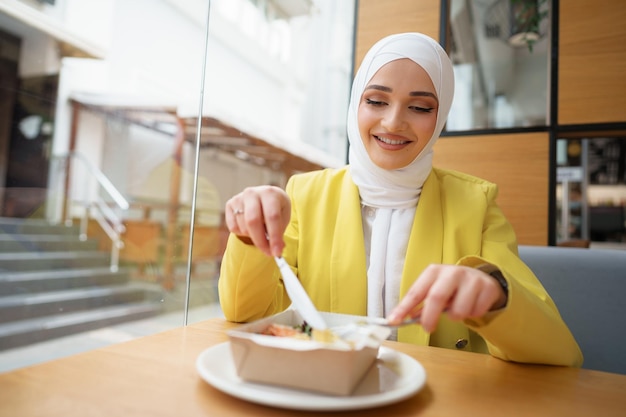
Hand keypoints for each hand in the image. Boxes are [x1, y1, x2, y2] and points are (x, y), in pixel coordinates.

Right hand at [224, 185, 290, 256]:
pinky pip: (233, 227)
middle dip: (261, 241)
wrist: (264, 197)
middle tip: (268, 253)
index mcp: (270, 193)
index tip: (277, 252)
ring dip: (253, 237)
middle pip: (253, 221)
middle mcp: (252, 193)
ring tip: (261, 233)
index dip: (274, 237)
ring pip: (243, 227)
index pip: (272, 217)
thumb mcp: (283, 217)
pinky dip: (243, 233)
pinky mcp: (230, 204)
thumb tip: (277, 250)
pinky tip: (250, 227)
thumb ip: (280, 233)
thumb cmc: (276, 209)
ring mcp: (239, 198)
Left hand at [386, 264, 506, 332]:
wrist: (481, 279)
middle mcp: (452, 271)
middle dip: (430, 317)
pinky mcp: (488, 287)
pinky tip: (472, 305)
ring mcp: (472, 278)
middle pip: (436, 297)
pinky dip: (472, 315)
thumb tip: (402, 318)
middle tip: (428, 328)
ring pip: (459, 310)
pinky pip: (476, 312)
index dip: (403, 308)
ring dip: (455, 316)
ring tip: (457, 309)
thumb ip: (419, 305)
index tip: (393, 321)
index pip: (415, 292)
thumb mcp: (434, 290)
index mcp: (434, 271)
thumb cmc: (451, 287)